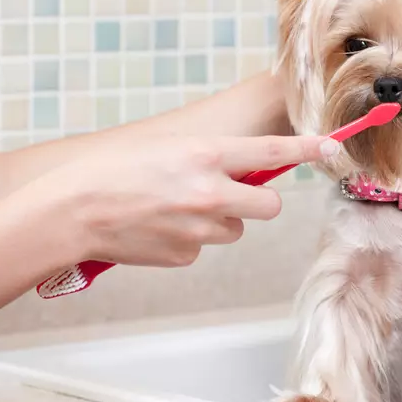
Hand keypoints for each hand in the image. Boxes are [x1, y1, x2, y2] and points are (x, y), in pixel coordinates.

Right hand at [11, 135, 338, 268]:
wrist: (70, 212)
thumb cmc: (109, 171)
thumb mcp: (164, 146)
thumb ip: (207, 156)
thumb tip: (239, 166)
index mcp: (205, 155)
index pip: (272, 152)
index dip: (308, 148)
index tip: (331, 147)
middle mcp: (210, 192)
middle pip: (269, 207)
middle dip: (259, 202)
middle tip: (235, 194)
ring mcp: (199, 228)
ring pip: (234, 229)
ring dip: (218, 220)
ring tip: (175, 208)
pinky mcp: (185, 254)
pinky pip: (203, 247)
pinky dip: (189, 239)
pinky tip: (159, 227)